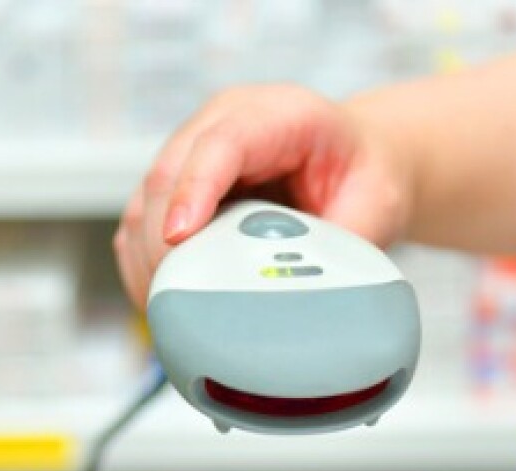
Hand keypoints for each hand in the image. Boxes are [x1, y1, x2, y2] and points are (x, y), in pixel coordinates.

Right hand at [112, 84, 416, 307]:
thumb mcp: (376, 205)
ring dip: (150, 260)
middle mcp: (222, 124)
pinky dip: (144, 265)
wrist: (357, 163)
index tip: (179, 239)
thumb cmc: (363, 175)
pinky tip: (164, 298)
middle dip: (163, 243)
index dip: (194, 189)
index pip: (221, 144)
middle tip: (179, 300)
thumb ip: (346, 243)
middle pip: (167, 175)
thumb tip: (310, 293)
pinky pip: (140, 225)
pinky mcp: (176, 186)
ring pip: (144, 203)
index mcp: (278, 116)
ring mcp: (191, 152)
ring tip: (171, 310)